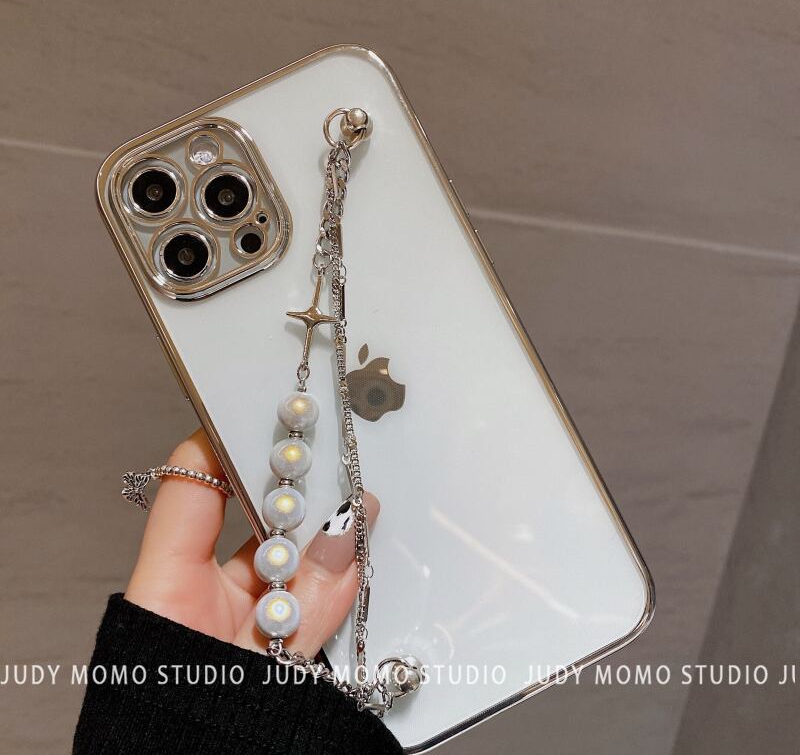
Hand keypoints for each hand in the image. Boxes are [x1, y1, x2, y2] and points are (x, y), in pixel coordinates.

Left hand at [124, 428, 378, 655]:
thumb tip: (345, 538)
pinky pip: (299, 597)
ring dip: (323, 542)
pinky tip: (357, 565)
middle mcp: (195, 599)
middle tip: (337, 459)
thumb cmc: (192, 737)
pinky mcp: (262, 645)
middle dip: (296, 489)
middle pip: (246, 518)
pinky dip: (329, 585)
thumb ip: (305, 611)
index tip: (266, 409)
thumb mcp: (253, 674)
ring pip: (283, 558)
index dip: (222, 441)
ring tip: (362, 515)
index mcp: (166, 596)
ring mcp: (231, 620)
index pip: (188, 489)